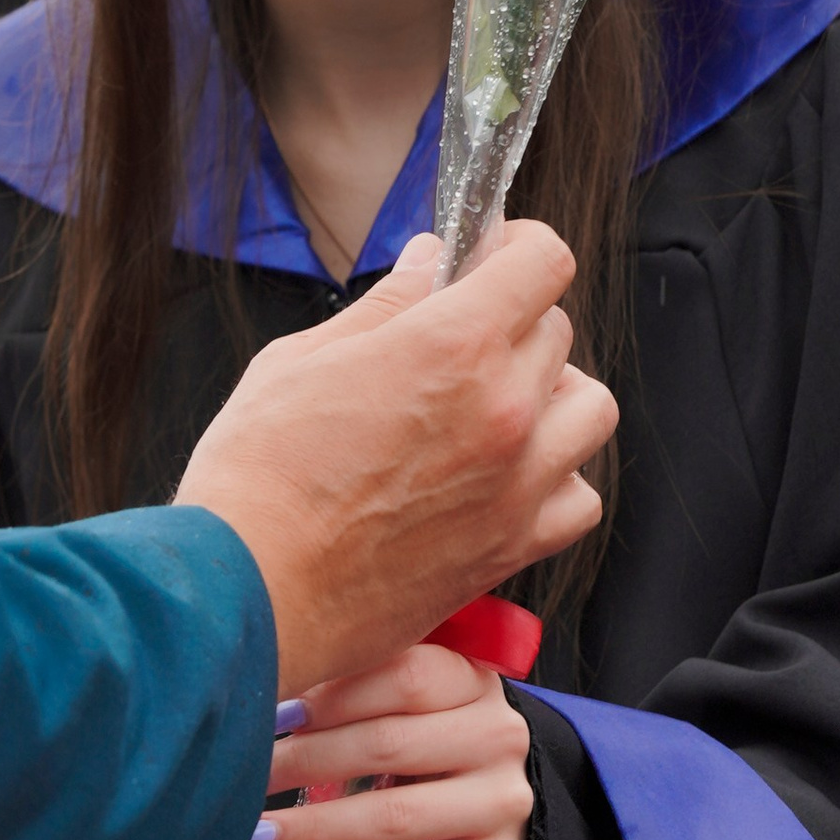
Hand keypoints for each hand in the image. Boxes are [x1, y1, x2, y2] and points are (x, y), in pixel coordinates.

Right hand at [172, 225, 614, 694]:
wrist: (250, 592)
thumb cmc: (257, 477)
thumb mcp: (301, 360)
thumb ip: (384, 308)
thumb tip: (426, 263)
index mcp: (452, 345)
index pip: (544, 262)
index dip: (521, 247)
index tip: (494, 255)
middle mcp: (502, 409)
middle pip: (557, 332)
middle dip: (512, 321)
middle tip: (461, 336)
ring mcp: (516, 484)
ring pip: (590, 409)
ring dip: (553, 394)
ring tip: (498, 404)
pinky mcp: (511, 548)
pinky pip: (580, 499)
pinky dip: (558, 479)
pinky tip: (507, 475)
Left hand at [253, 642, 533, 839]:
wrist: (509, 828)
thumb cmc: (436, 755)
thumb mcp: (415, 712)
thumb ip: (358, 694)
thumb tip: (269, 699)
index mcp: (473, 683)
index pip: (405, 675)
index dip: (333, 695)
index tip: (273, 715)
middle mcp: (499, 737)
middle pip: (389, 744)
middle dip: (305, 762)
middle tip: (244, 778)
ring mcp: (504, 805)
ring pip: (394, 816)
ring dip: (313, 829)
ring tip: (255, 837)